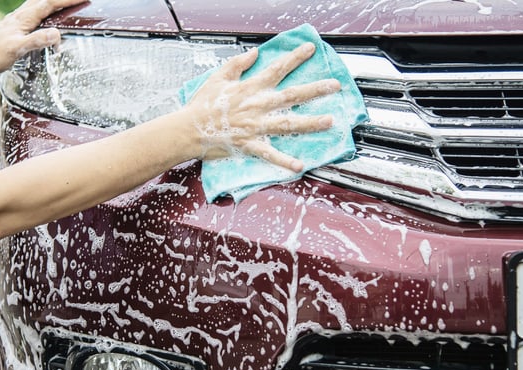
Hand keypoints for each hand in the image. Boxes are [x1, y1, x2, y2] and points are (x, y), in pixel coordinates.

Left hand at [0, 0, 88, 73]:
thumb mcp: (18, 49)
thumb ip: (37, 40)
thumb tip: (56, 34)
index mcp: (24, 18)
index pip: (50, 4)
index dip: (67, 1)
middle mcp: (21, 15)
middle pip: (45, 0)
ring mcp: (17, 19)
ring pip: (38, 3)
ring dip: (53, 1)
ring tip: (64, 2)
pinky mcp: (14, 25)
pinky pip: (33, 10)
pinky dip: (44, 8)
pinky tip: (43, 13)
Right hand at [185, 43, 340, 171]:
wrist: (188, 129)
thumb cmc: (202, 105)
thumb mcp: (218, 77)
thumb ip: (238, 64)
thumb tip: (254, 53)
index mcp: (250, 88)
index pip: (277, 69)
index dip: (295, 57)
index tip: (311, 49)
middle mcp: (257, 105)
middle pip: (291, 95)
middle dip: (314, 89)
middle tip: (334, 86)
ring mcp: (255, 126)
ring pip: (287, 123)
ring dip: (310, 123)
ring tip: (329, 121)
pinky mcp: (249, 144)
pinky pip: (270, 154)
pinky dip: (284, 161)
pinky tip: (299, 166)